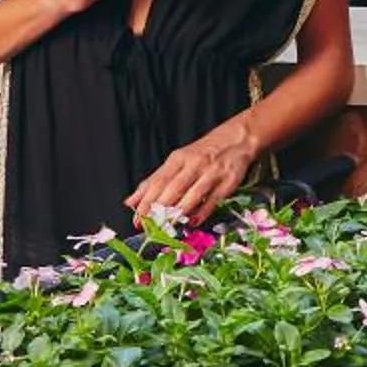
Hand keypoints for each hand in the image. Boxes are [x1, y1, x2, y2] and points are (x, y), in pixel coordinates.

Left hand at [128, 119, 261, 227]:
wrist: (236, 139)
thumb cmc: (203, 153)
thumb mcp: (177, 162)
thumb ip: (154, 181)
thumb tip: (130, 201)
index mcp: (178, 158)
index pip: (158, 181)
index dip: (146, 202)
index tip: (137, 219)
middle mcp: (194, 163)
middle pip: (174, 187)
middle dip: (160, 209)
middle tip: (151, 226)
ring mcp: (212, 172)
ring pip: (194, 193)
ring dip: (180, 211)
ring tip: (169, 226)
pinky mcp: (228, 181)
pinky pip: (214, 199)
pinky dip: (203, 211)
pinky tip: (193, 221)